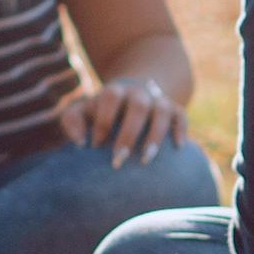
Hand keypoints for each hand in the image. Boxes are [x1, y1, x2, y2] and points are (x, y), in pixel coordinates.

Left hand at [57, 77, 184, 162]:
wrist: (132, 93)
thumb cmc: (102, 110)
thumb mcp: (83, 110)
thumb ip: (71, 120)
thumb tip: (80, 143)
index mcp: (115, 91)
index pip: (111, 97)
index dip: (103, 120)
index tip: (95, 146)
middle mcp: (139, 93)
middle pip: (138, 106)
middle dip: (128, 135)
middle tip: (117, 162)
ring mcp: (158, 100)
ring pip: (162, 112)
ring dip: (155, 136)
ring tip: (145, 160)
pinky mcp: (175, 110)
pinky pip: (181, 116)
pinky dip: (180, 130)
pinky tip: (178, 148)